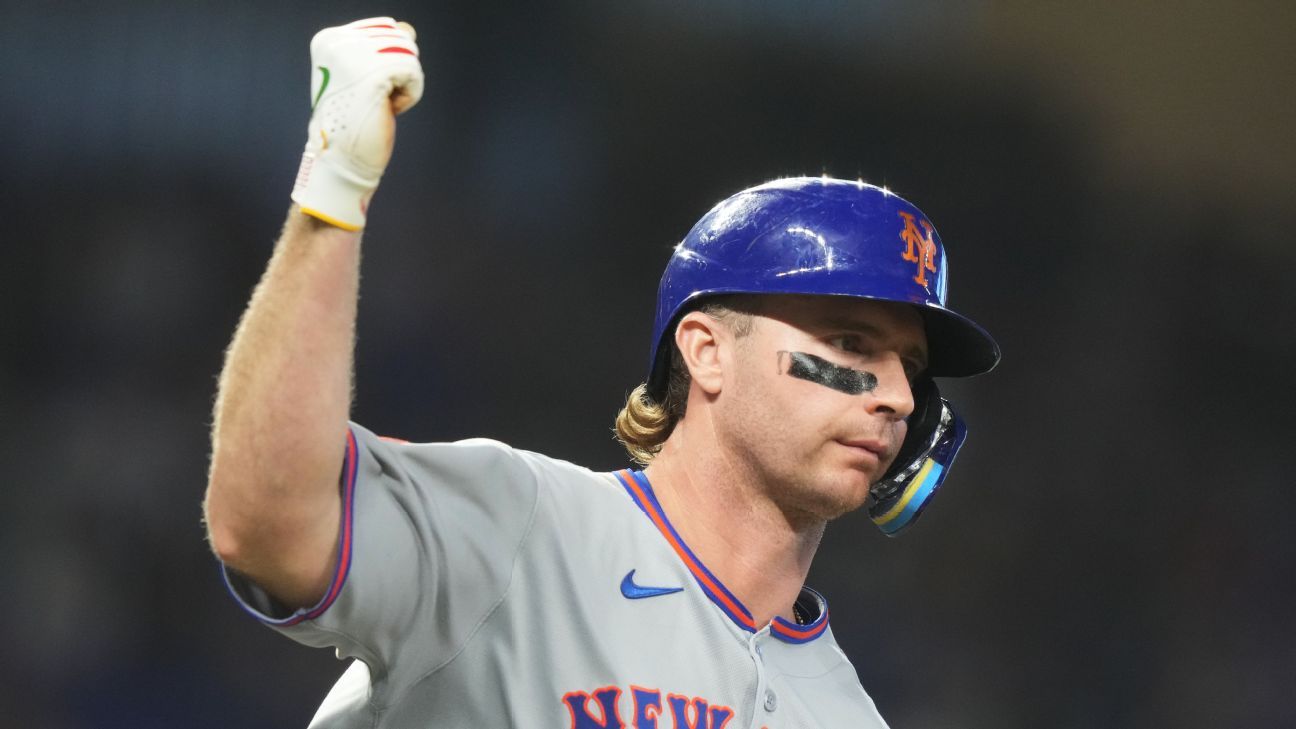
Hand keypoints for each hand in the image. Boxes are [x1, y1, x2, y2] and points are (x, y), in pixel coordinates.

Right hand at [290, 17, 423, 230]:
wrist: (342, 159)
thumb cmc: (356, 119)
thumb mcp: (367, 75)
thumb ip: (385, 47)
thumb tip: (408, 29)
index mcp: (329, 39)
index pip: (386, 27)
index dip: (389, 60)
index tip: (367, 87)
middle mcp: (337, 41)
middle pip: (400, 38)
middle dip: (398, 72)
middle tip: (374, 98)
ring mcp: (354, 55)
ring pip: (409, 54)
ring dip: (404, 85)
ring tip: (379, 103)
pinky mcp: (374, 73)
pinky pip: (414, 73)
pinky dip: (409, 96)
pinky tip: (387, 110)